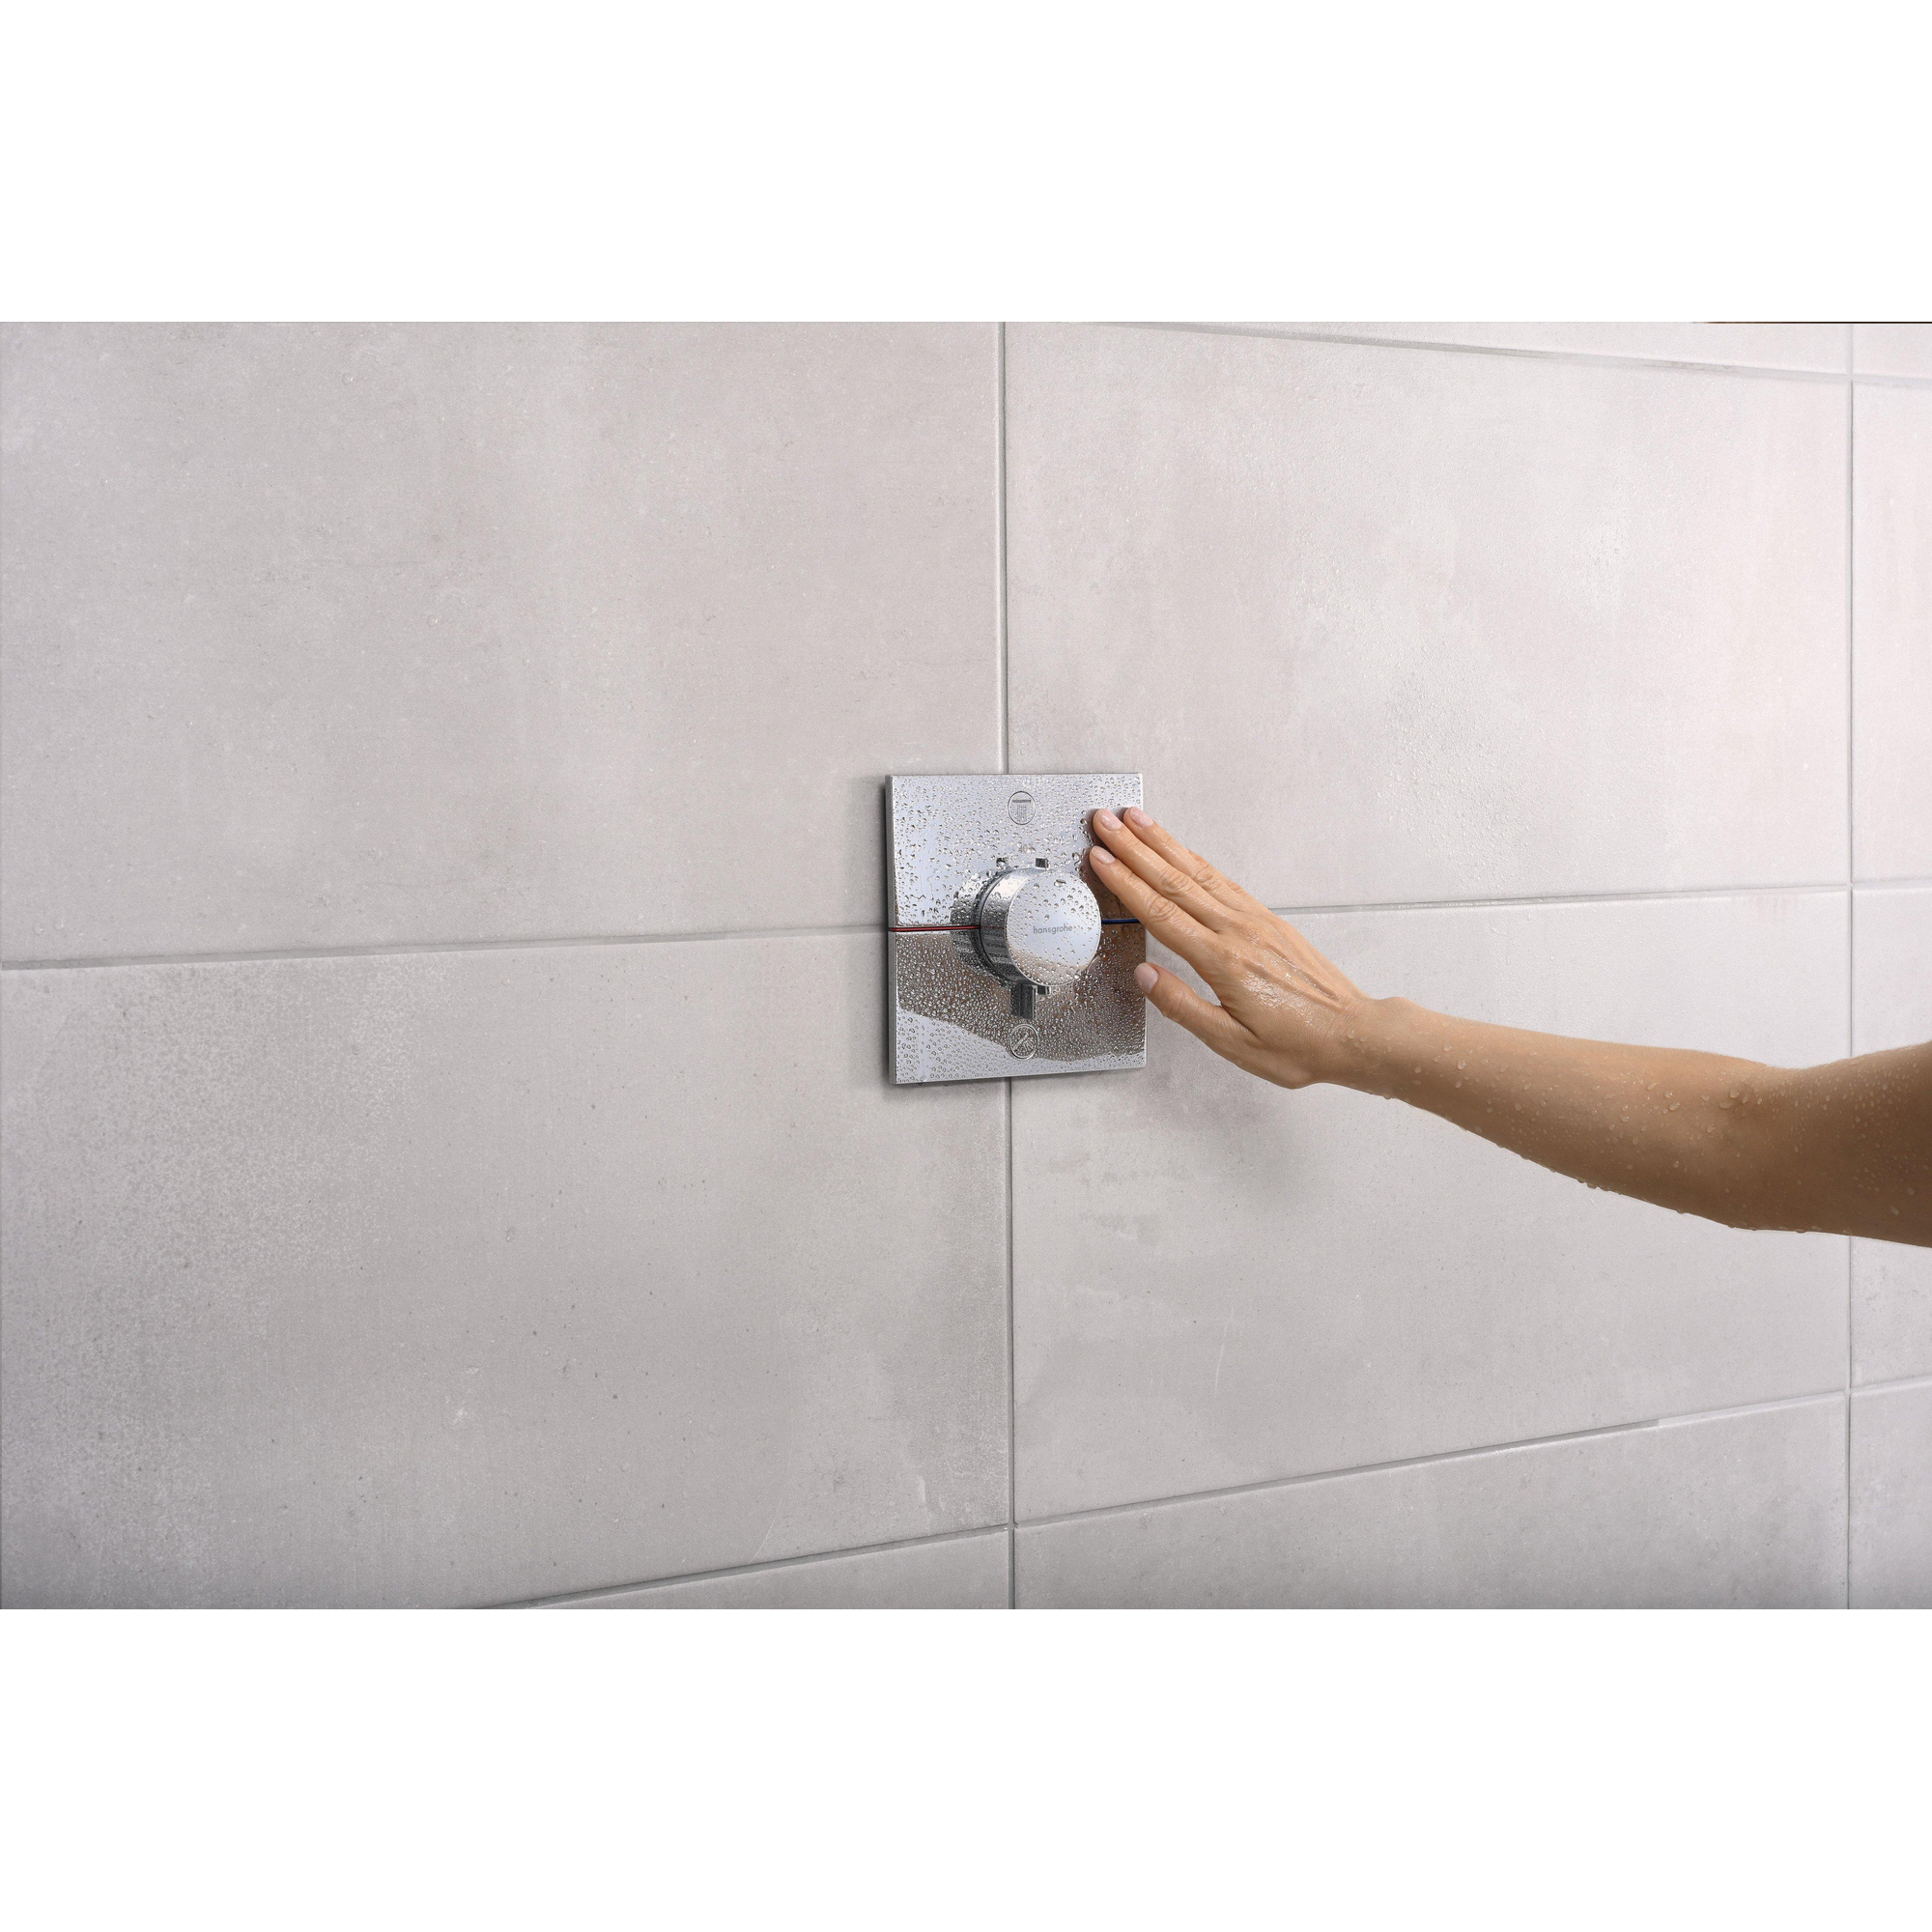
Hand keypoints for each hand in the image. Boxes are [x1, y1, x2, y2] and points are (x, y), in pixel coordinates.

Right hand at [1089, 809, 1371, 1088]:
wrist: (1353, 1034)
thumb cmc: (1298, 1046)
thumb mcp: (1232, 1042)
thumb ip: (1182, 1006)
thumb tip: (1145, 975)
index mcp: (1223, 961)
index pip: (1161, 913)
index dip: (1126, 882)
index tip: (1100, 858)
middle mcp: (1238, 932)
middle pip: (1175, 881)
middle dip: (1135, 848)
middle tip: (1105, 821)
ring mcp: (1255, 921)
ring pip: (1199, 873)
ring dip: (1163, 843)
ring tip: (1136, 820)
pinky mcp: (1269, 921)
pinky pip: (1224, 881)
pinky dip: (1196, 861)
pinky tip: (1182, 851)